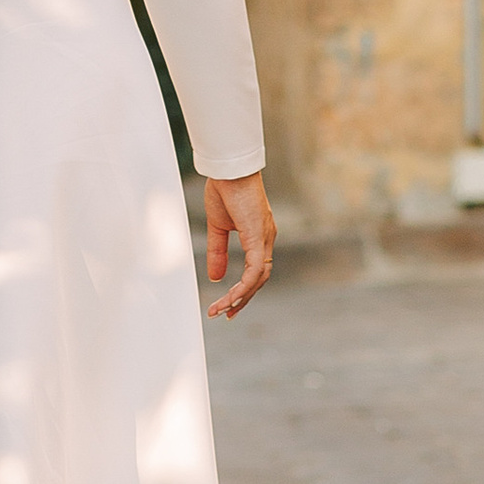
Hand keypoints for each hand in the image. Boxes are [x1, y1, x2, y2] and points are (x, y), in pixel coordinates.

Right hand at [204, 170, 274, 319]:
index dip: (244, 289)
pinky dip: (243, 287)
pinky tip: (230, 297)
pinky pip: (254, 270)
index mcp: (259, 236)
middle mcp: (266, 239)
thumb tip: (216, 277)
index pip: (256, 270)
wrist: (227, 169)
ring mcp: (264, 239)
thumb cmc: (224, 189)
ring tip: (222, 310)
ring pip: (258, 279)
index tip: (229, 303)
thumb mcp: (217, 226)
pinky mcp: (257, 238)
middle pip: (259, 279)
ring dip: (240, 297)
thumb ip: (217, 252)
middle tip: (226, 315)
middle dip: (242, 299)